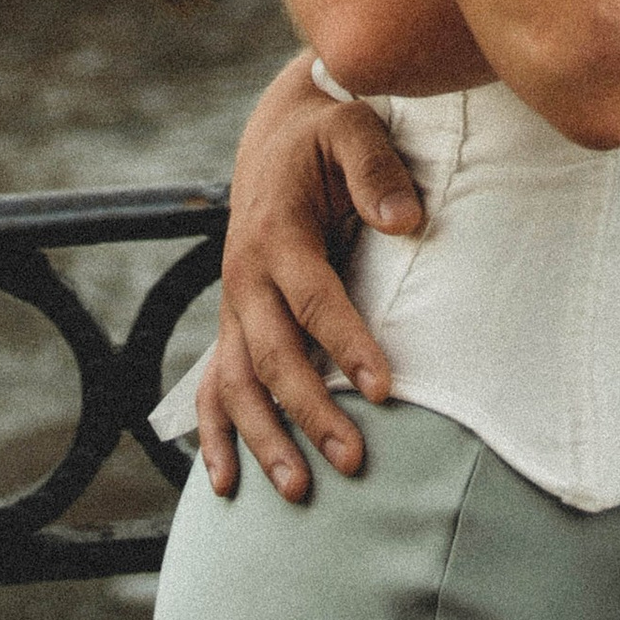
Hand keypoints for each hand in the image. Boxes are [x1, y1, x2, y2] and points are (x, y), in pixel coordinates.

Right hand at [193, 65, 424, 496]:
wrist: (277, 134)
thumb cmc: (327, 133)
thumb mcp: (354, 127)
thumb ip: (377, 169)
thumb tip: (407, 222)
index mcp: (276, 231)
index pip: (313, 298)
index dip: (346, 344)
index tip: (382, 390)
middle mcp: (245, 274)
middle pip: (272, 354)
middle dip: (309, 411)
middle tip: (354, 461)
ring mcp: (234, 304)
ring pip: (237, 383)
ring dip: (263, 438)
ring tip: (299, 491)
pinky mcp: (234, 322)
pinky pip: (213, 385)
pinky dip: (214, 435)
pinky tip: (226, 484)